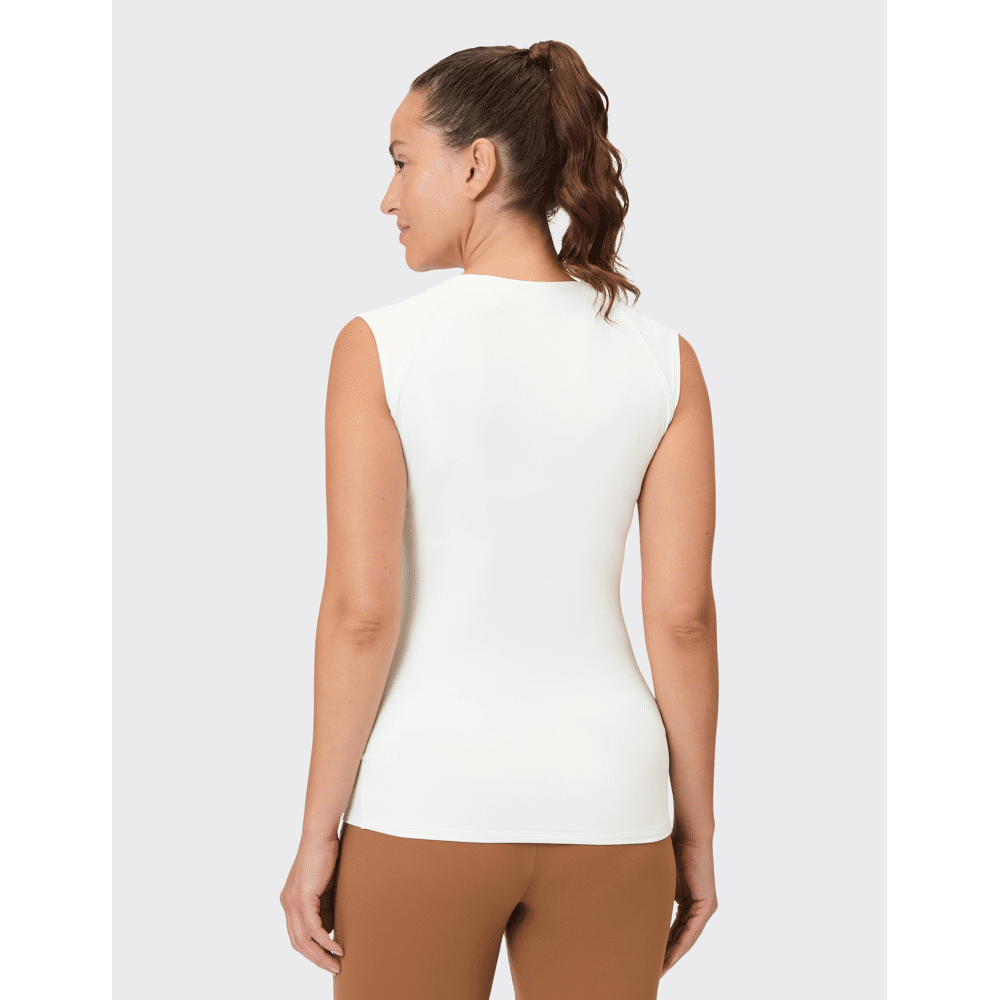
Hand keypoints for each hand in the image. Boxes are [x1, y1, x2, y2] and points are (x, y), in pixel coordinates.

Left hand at [280, 837, 344, 976]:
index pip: (297, 935)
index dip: (311, 950)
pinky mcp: (303, 898)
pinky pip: (313, 928)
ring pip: (304, 939)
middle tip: (333, 968)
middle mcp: (287, 904)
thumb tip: (330, 928)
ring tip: (337, 963)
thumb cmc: (325, 855)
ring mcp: (293, 902)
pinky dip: (325, 941)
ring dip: (321, 955)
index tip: (327, 959)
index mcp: (290, 902)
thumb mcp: (324, 888)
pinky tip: (337, 948)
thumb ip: (324, 907)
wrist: (320, 836)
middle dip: (316, 959)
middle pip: (298, 943)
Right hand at [660, 839, 717, 976]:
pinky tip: (670, 957)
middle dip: (666, 955)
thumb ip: (652, 894)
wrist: (689, 835)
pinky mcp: (706, 906)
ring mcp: (704, 907)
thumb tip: (630, 901)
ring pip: (687, 938)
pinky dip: (680, 945)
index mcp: (688, 901)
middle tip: (652, 971)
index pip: (674, 929)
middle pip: (681, 937)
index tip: (649, 958)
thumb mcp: (659, 878)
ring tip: (659, 970)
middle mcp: (698, 908)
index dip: (662, 945)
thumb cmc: (671, 849)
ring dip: (672, 955)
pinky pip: (692, 931)